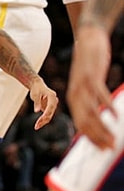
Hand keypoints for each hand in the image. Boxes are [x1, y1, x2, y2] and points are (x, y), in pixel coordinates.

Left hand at [28, 77, 57, 130]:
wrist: (37, 85)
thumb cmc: (36, 89)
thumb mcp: (35, 95)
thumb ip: (36, 102)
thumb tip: (37, 111)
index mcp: (52, 96)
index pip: (51, 107)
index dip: (46, 113)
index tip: (41, 119)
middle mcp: (54, 101)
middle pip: (50, 112)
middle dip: (44, 120)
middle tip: (36, 126)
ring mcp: (52, 105)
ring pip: (49, 115)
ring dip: (43, 122)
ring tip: (36, 127)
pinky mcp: (49, 108)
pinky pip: (47, 115)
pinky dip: (42, 120)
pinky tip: (38, 125)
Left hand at [67, 26, 114, 148]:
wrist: (87, 40)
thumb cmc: (90, 65)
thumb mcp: (87, 84)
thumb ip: (90, 98)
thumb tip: (98, 113)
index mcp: (73, 98)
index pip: (81, 123)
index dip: (91, 137)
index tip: (101, 149)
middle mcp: (75, 95)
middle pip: (85, 122)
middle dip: (97, 137)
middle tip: (109, 149)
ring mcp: (83, 86)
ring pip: (91, 112)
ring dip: (102, 128)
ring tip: (113, 139)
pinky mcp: (92, 77)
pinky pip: (100, 95)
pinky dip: (107, 107)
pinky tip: (116, 116)